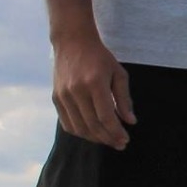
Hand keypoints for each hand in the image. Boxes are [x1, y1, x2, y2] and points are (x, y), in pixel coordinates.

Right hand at [51, 33, 133, 148]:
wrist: (72, 42)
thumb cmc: (100, 57)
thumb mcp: (118, 73)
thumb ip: (124, 98)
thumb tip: (130, 121)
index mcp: (95, 83)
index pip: (106, 117)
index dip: (116, 132)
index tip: (126, 140)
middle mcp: (76, 91)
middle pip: (92, 125)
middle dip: (108, 138)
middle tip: (120, 144)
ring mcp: (63, 95)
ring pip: (79, 127)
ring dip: (95, 138)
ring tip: (108, 140)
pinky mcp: (55, 98)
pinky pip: (67, 123)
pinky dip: (80, 132)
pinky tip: (92, 133)